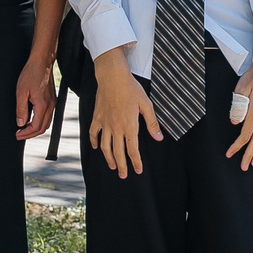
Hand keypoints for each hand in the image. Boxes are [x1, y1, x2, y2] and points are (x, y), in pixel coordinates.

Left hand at [13, 53, 57, 140]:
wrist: (41, 62)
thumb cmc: (31, 73)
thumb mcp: (21, 92)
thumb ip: (21, 109)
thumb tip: (20, 123)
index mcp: (43, 105)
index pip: (36, 127)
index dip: (26, 134)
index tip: (17, 135)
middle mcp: (51, 106)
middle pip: (43, 128)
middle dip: (31, 134)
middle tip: (19, 134)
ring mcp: (53, 103)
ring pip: (46, 123)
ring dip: (36, 128)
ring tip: (24, 129)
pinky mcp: (52, 100)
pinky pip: (48, 116)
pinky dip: (39, 121)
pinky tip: (31, 119)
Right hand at [89, 53, 159, 177]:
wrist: (112, 77)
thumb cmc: (131, 89)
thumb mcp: (146, 105)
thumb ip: (152, 123)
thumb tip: (158, 138)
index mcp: (129, 126)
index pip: (133, 149)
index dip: (136, 162)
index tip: (138, 170)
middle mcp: (116, 128)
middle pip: (118, 152)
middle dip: (122, 165)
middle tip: (123, 175)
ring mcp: (105, 123)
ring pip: (105, 146)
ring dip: (108, 158)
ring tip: (112, 166)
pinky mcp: (97, 117)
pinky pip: (94, 133)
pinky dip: (94, 142)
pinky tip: (96, 147)